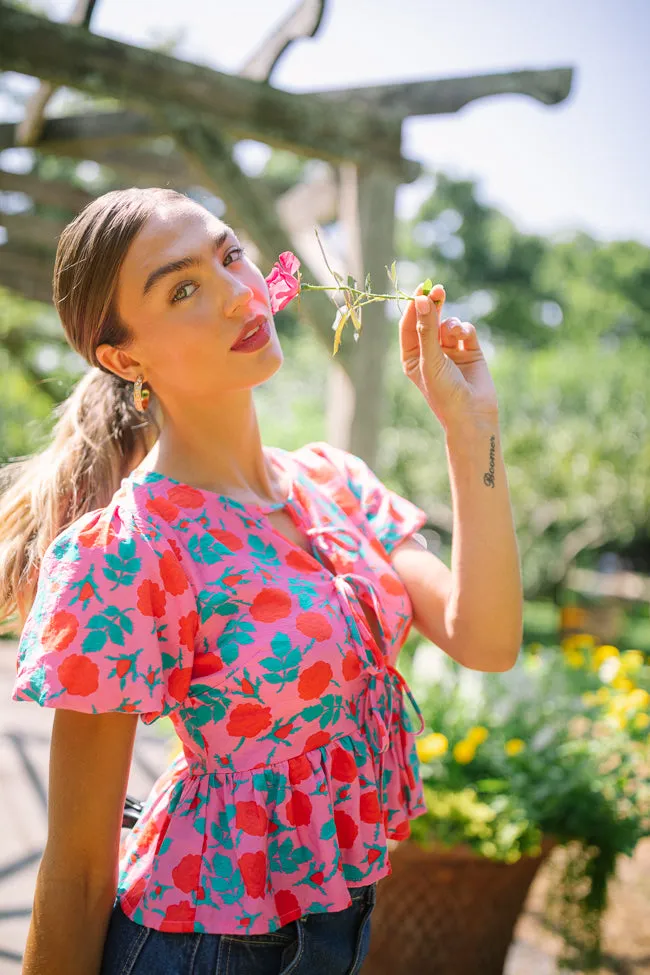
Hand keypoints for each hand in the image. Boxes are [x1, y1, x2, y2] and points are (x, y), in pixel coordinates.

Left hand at [398, 282, 498, 429]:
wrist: (473, 414)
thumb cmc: (444, 393)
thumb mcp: (430, 359)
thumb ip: (426, 328)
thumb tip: (421, 300)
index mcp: (412, 357)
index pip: (409, 325)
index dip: (413, 306)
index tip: (421, 290)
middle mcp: (429, 353)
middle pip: (428, 320)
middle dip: (433, 305)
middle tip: (438, 289)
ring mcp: (450, 351)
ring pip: (447, 324)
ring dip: (450, 324)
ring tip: (454, 332)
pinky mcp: (469, 351)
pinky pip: (465, 330)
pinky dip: (464, 330)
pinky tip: (464, 337)